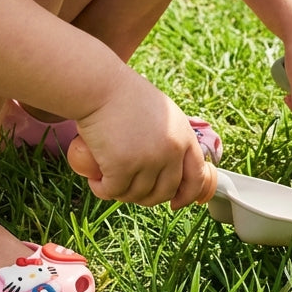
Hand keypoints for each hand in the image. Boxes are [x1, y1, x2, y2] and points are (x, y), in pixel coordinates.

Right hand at [67, 74, 210, 209]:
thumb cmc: (124, 94)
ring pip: (136, 194)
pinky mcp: (122, 167)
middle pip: (163, 191)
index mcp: (184, 137)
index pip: (194, 177)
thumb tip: (170, 164)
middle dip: (146, 198)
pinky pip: (114, 191)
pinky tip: (96, 183)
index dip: (187, 196)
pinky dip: (102, 190)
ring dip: (121, 194)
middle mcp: (171, 152)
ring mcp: (148, 161)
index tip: (174, 204)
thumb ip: (170, 136)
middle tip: (128, 189)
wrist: (101, 87)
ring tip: (108, 182)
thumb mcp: (162, 112)